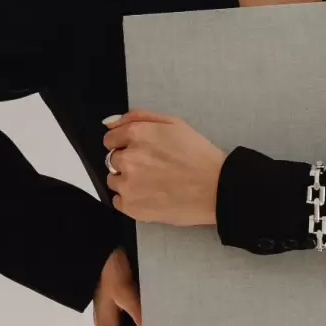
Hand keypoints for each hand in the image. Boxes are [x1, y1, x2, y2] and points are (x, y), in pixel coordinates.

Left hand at [102, 109, 227, 226]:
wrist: (216, 188)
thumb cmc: (198, 155)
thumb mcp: (173, 123)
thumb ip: (138, 117)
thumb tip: (109, 124)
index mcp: (136, 135)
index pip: (110, 139)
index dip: (124, 144)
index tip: (140, 152)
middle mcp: (127, 159)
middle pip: (112, 160)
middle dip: (128, 162)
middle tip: (152, 169)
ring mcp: (128, 185)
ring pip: (114, 181)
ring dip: (127, 181)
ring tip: (153, 184)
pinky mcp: (132, 207)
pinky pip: (118, 201)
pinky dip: (130, 199)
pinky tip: (150, 196)